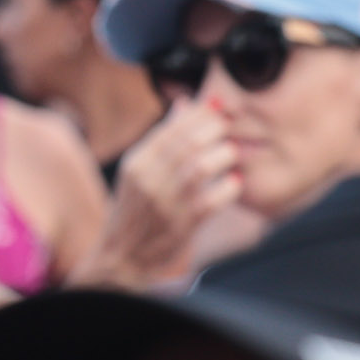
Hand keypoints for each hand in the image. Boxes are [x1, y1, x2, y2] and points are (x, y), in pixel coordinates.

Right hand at [88, 100, 238, 289]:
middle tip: (228, 127)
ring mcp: (165, 203)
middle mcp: (148, 180)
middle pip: (188, 143)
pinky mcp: (182, 226)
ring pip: (200, 167)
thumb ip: (162, 138)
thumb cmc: (136, 209)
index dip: (198, 114)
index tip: (217, 108)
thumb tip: (184, 104)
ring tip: (231, 152)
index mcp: (137, 162)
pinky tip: (235, 181)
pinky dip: (228, 188)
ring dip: (222, 155)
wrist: (124, 255)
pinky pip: (212, 201)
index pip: (171, 128)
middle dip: (214, 129)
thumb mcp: (139, 170)